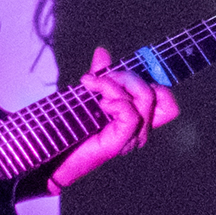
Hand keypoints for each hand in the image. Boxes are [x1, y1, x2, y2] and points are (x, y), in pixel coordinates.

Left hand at [46, 47, 180, 191]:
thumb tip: (102, 52)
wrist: (50, 162)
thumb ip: (99, 77)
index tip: (117, 74)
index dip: (150, 80)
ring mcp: (131, 137)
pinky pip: (131, 114)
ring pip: (145, 98)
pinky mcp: (119, 143)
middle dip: (127, 75)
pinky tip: (99, 103)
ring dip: (116, 85)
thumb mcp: (86, 98)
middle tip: (98, 79)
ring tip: (92, 86)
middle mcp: (139, 129)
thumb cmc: (68, 133)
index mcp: (136, 119)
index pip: (165, 99)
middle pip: (156, 92)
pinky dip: (116, 101)